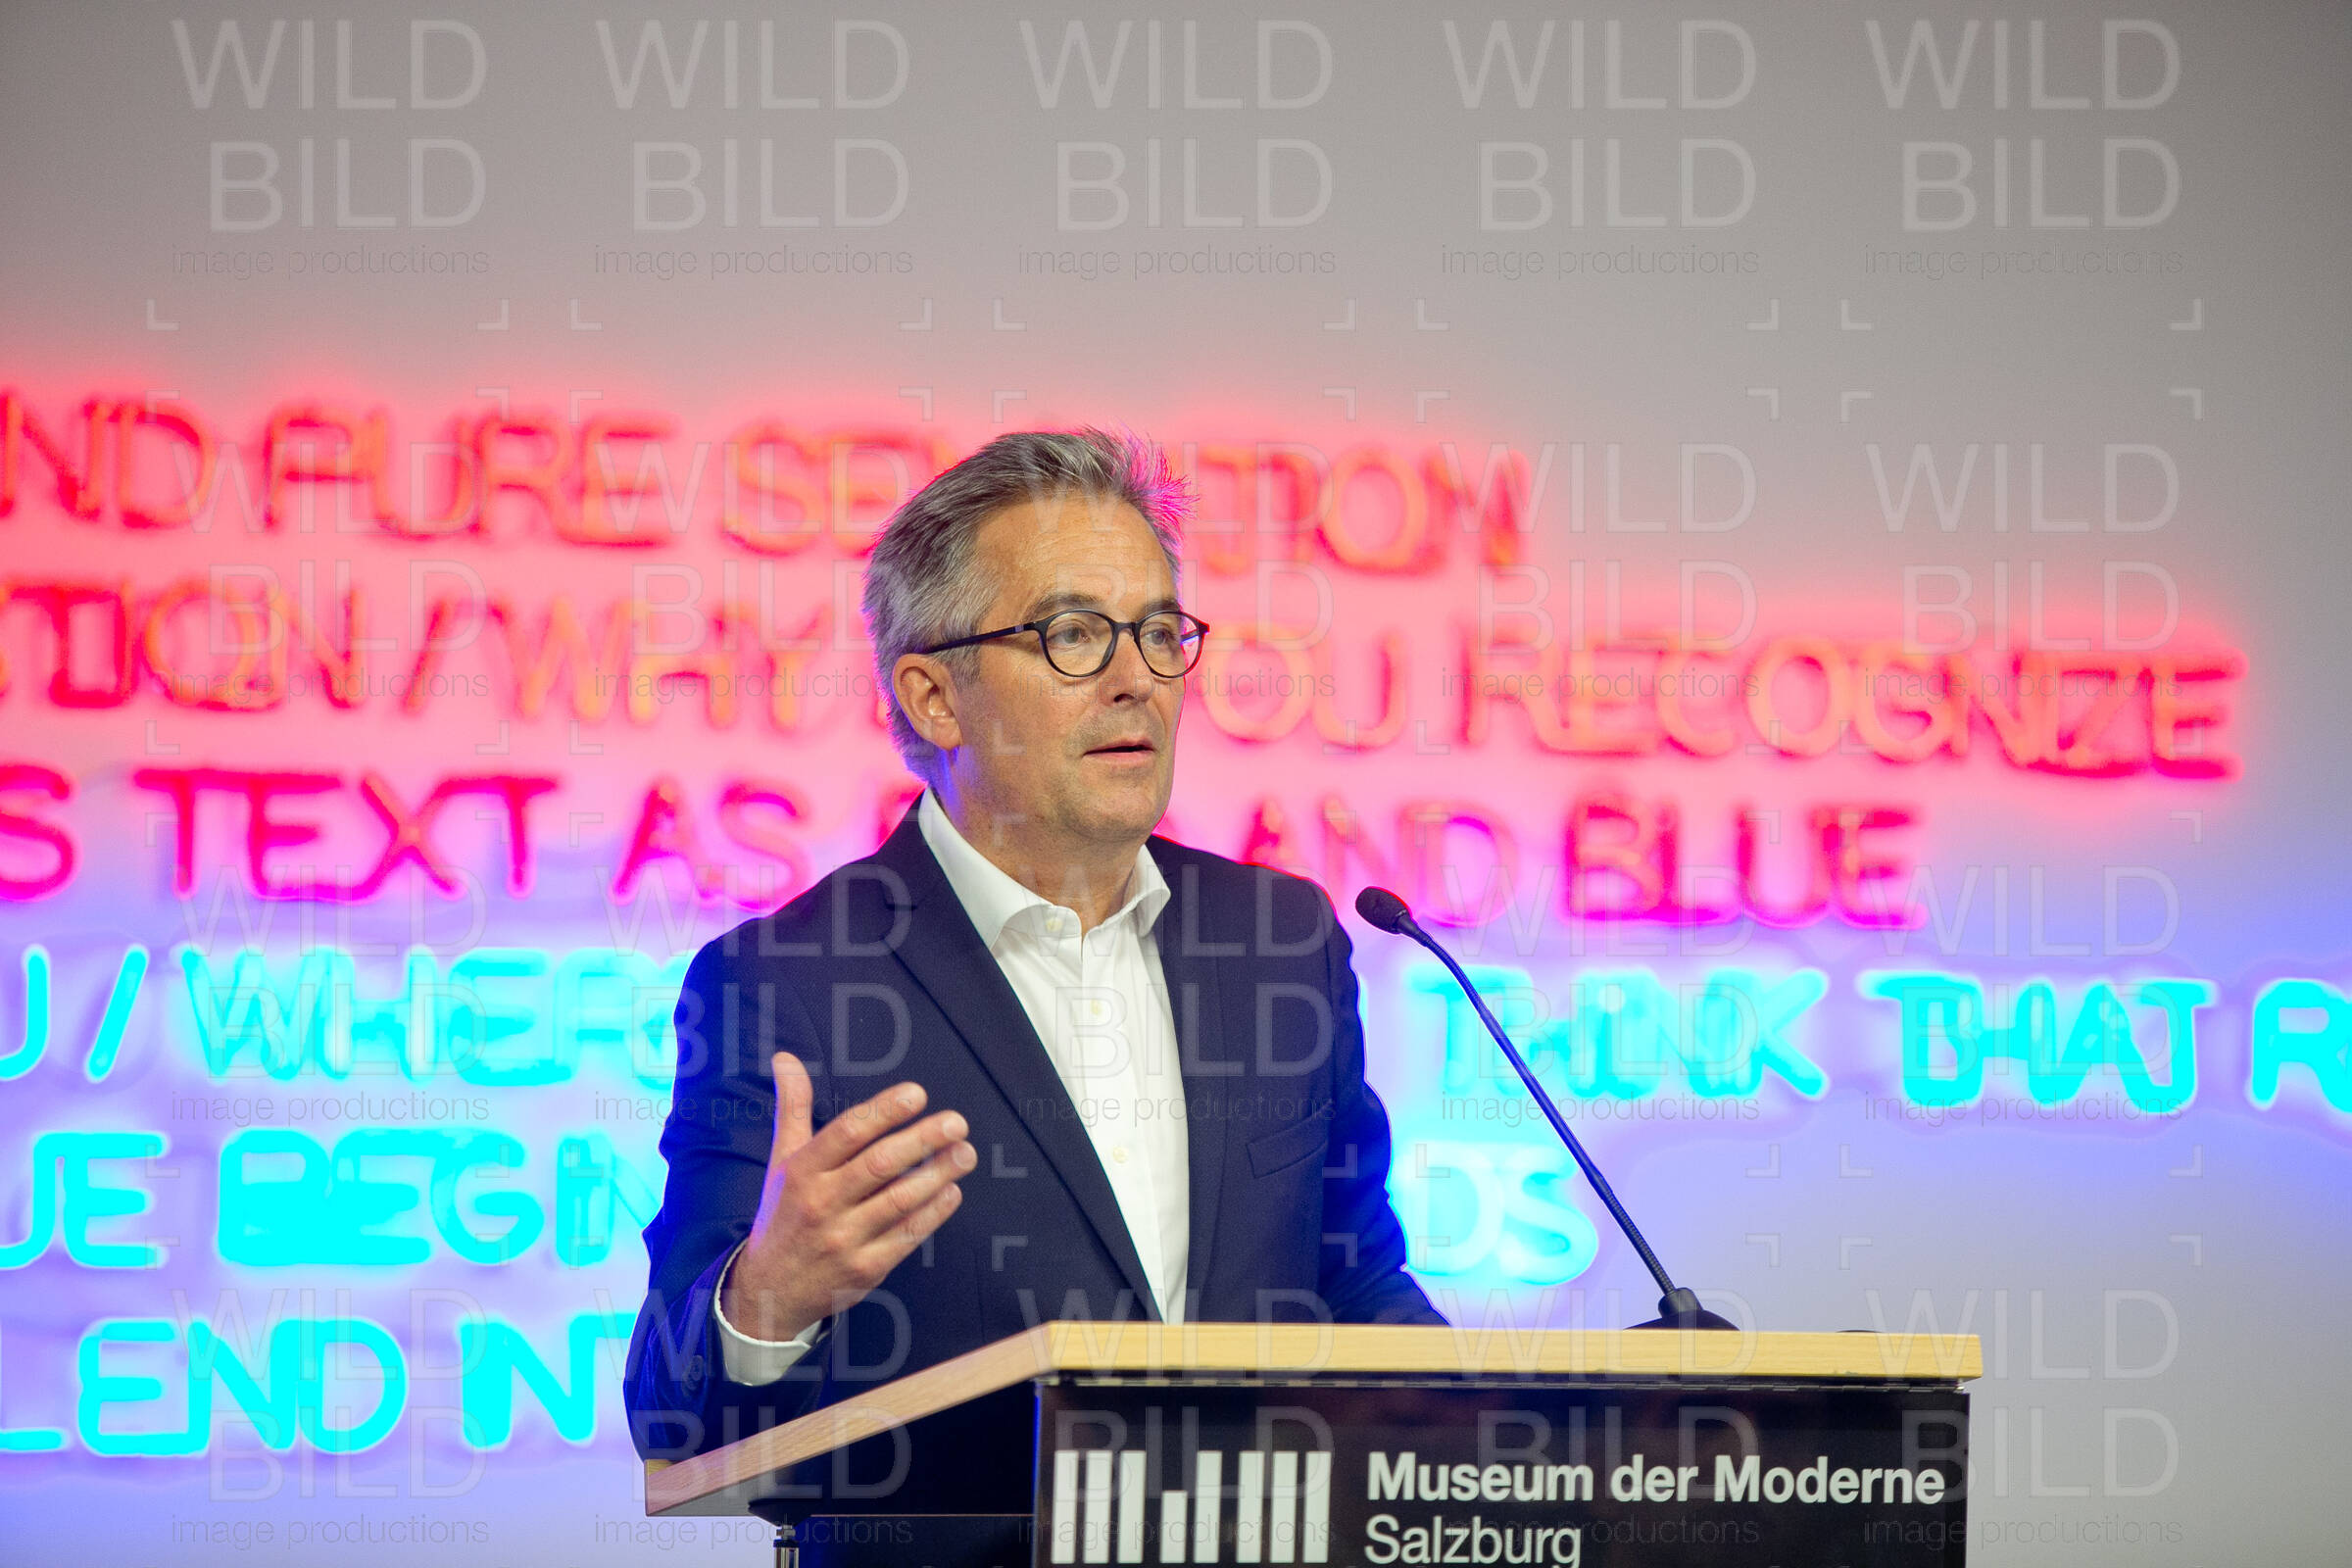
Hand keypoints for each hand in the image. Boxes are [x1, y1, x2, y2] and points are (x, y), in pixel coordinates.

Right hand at [720, 1052, 975, 1344]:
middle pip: (878, 1165)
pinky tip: (952, 1191)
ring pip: (899, 1200)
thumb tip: (785, 1057)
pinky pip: (907, 1235)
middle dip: (922, 1140)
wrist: (770, 1288)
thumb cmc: (784, 1213)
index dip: (883, 1112)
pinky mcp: (866, 1268)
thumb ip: (792, 1107)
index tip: (917, 1094)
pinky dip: (933, 1212)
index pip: (846, 1133)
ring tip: (965, 1152)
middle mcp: (821, 1204)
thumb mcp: (782, 1160)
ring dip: (938, 1174)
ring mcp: (844, 1238)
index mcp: (801, 1172)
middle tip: (957, 1123)